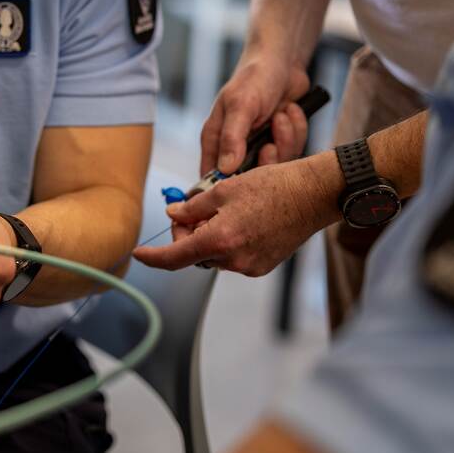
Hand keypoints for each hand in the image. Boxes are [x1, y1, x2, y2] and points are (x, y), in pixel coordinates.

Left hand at [133, 153, 342, 275]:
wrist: (314, 195)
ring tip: (224, 208)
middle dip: (187, 233)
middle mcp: (234, 260)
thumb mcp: (224, 189)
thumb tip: (173, 214)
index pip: (175, 257)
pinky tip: (241, 219)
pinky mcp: (263, 265)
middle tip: (192, 208)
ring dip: (208, 235)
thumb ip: (193, 206)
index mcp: (220, 240)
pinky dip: (227, 240)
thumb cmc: (273, 186)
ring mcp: (250, 266)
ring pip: (213, 254)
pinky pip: (233, 256)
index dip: (153, 257)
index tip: (139, 254)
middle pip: (194, 253)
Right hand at [201, 54, 311, 174]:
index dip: (225, 186)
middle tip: (269, 144)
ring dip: (285, 139)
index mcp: (216, 139)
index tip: (244, 186)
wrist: (284, 62)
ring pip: (276, 164)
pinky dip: (296, 130)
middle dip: (266, 161)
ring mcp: (260, 145)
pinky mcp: (282, 141)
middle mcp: (236, 146)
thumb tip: (225, 169)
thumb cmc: (254, 78)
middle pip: (250, 177)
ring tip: (281, 116)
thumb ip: (231, 138)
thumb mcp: (240, 105)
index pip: (212, 175)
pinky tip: (291, 111)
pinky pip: (294, 150)